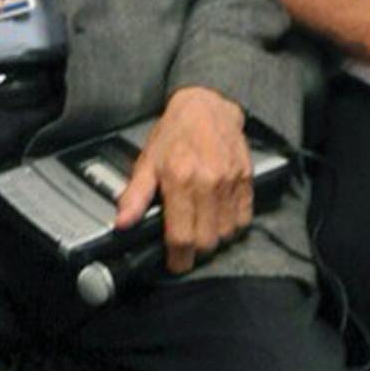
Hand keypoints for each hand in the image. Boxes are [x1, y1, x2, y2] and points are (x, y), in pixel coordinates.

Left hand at [114, 86, 252, 274]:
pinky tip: (219, 218)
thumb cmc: (175, 133)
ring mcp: (230, 182)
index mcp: (180, 180)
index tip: (175, 264)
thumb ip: (135, 196)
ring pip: (227, 233)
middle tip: (186, 247)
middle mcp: (208, 183)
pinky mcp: (246, 179)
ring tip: (202, 230)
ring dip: (214, 239)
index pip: (182, 236)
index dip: (178, 259)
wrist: (206, 106)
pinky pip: (244, 218)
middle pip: (207, 240)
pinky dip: (233, 226)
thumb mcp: (148, 161)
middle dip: (195, 251)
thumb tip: (122, 223)